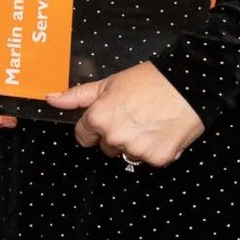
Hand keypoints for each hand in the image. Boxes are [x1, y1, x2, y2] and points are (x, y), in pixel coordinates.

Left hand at [49, 61, 202, 167]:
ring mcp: (137, 150)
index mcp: (99, 118)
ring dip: (136, 143)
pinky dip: (156, 148)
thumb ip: (77, 96)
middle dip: (116, 134)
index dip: (94, 127)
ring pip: (128, 154)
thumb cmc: (150, 80)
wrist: (189, 85)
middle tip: (134, 115)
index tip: (107, 118)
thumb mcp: (109, 83)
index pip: (83, 136)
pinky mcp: (158, 158)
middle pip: (106, 147)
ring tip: (150, 121)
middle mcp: (114, 137)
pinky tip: (163, 130)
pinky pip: (150, 159)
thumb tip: (51, 98)